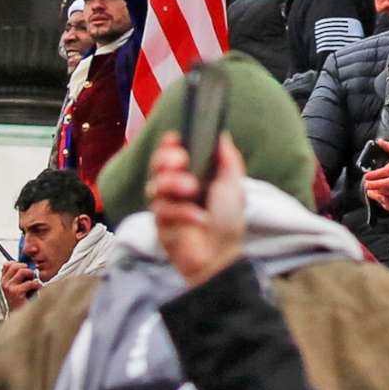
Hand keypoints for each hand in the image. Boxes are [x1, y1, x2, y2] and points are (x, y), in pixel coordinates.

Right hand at [0, 260, 39, 311]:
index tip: (26, 268)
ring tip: (34, 283)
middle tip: (32, 276)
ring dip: (32, 276)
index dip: (18, 264)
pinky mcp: (16, 292)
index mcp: (4, 280)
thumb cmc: (22, 300)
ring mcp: (9, 287)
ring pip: (23, 271)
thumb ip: (20, 275)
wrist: (21, 315)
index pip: (8, 264)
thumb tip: (29, 264)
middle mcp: (5, 283)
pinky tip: (37, 289)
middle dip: (27, 269)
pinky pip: (30, 282)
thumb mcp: (19, 285)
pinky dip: (37, 285)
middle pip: (16, 265)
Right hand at [147, 131, 246, 287]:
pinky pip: (163, 211)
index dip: (169, 143)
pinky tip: (199, 218)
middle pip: (156, 163)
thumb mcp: (233, 185)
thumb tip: (222, 135)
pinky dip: (182, 212)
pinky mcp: (160, 224)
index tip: (176, 139)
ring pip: (155, 185)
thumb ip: (228, 159)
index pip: (171, 151)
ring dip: (173, 183)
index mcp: (190, 172)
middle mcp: (173, 186)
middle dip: (166, 158)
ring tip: (192, 189)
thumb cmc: (227, 220)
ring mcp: (165, 204)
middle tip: (182, 162)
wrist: (222, 254)